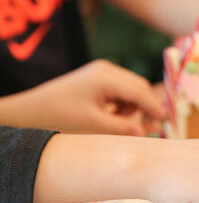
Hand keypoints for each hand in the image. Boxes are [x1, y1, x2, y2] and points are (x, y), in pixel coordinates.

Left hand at [0, 60, 164, 134]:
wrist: (30, 112)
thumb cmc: (58, 116)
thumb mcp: (93, 124)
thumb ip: (122, 127)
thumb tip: (145, 133)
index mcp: (106, 76)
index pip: (139, 90)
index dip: (154, 107)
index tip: (164, 122)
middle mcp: (106, 70)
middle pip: (138, 88)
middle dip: (145, 108)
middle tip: (148, 130)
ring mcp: (101, 73)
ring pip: (130, 91)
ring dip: (132, 109)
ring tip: (121, 126)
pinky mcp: (96, 81)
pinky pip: (119, 93)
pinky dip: (121, 107)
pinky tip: (110, 118)